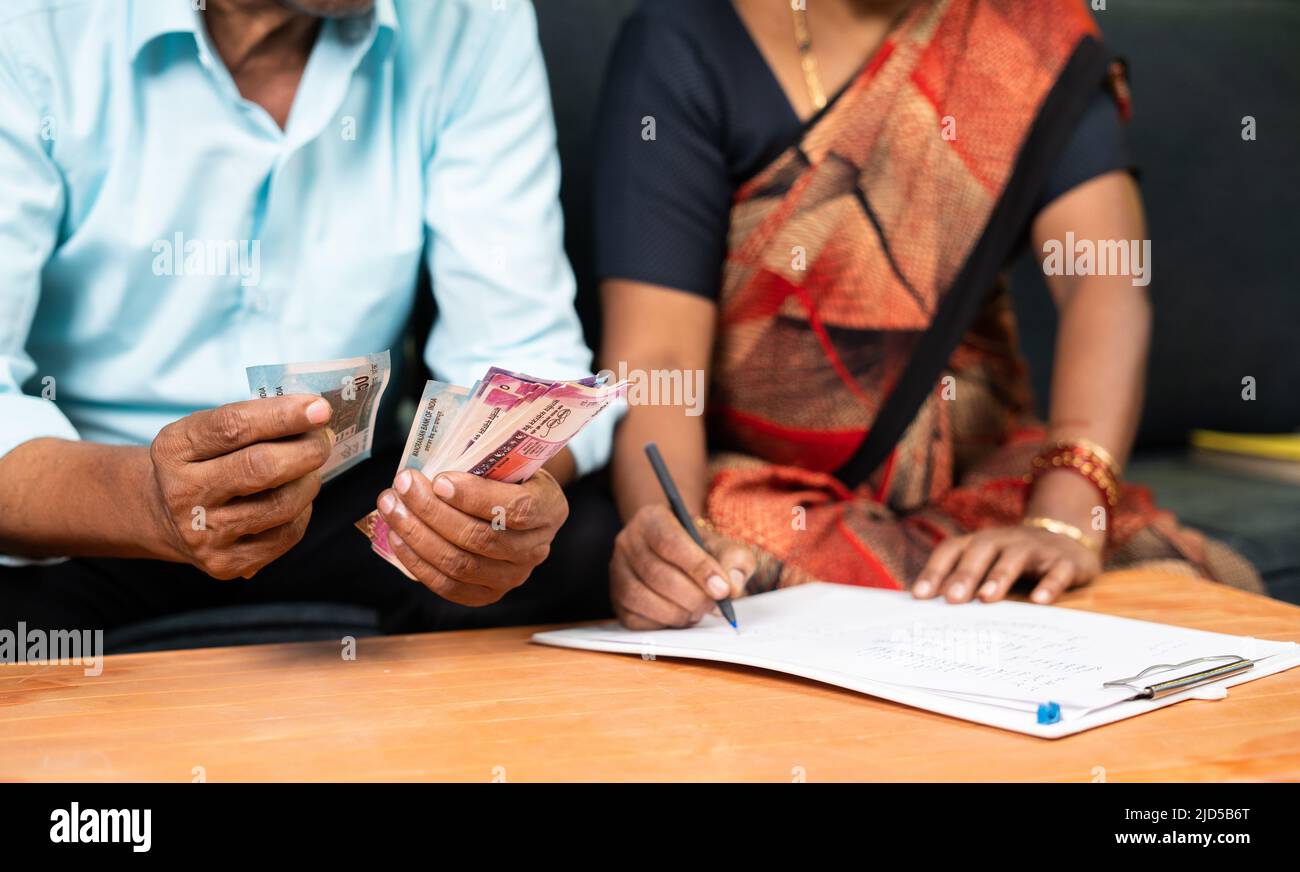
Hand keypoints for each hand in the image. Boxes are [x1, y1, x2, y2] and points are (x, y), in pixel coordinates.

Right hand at [147, 395, 332, 578]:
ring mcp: (204, 534)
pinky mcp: (226, 563)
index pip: (233, 426)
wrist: (165, 517)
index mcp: (175, 450)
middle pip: (261, 468)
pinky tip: (296, 497)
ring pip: (281, 505)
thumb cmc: (200, 464)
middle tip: (323, 439)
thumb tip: (314, 416)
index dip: (282, 415)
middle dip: (307, 449)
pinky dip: (303, 510)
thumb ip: (251, 421)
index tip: (320, 408)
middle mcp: (183, 494)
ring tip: (310, 468)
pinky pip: (286, 534)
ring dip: (310, 480)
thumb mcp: (205, 433)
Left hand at [375, 469, 568, 605]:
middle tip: (403, 485)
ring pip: (460, 564)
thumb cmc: (508, 478)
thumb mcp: (509, 463)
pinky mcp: (487, 594)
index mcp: (550, 508)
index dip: (475, 497)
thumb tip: (430, 465)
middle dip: (433, 512)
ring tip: (391, 507)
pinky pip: (448, 586)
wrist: (518, 509)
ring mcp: (513, 577)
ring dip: (417, 535)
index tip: (439, 479)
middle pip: (481, 539)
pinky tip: (397, 536)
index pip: (516, 509)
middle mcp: (536, 549)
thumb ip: (482, 464)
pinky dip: (417, 562)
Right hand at [610, 504, 754, 629]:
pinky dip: (663, 623)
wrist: (679, 555)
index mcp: (652, 518)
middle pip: (658, 574)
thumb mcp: (724, 546)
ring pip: (643, 598)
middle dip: (693, 597)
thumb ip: (735, 560)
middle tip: (714, 605)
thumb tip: (732, 586)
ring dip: (679, 612)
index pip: (670, 542)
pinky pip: (636, 619)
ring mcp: (617, 571)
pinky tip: (681, 615)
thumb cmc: (701, 550)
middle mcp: (627, 541)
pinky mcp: (616, 599)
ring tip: (699, 610)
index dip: (698, 568)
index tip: (722, 589)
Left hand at [912, 524, 1101, 604]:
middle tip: (951, 600)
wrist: (1068, 539)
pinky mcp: (1064, 561)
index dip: (934, 570)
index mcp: (980, 542)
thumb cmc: (1013, 560)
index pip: (951, 550)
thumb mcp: (988, 565)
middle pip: (980, 550)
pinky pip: (1057, 570)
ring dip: (999, 576)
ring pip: (1015, 557)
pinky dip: (1049, 584)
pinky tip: (1039, 601)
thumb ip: (962, 582)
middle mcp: (1005, 540)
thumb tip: (928, 608)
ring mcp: (1035, 548)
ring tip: (987, 599)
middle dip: (964, 574)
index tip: (919, 597)